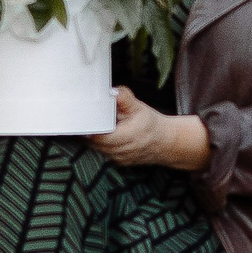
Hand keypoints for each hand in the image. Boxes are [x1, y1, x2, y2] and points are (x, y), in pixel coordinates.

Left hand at [87, 88, 209, 168]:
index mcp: (124, 138)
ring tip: (104, 125)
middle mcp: (119, 152)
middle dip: (92, 129)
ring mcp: (117, 158)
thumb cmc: (152, 126)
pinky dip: (102, 143)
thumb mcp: (139, 108)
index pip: (96, 136)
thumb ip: (124, 98)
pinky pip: (103, 152)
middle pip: (92, 142)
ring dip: (96, 136)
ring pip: (96, 147)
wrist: (165, 142)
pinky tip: (109, 134)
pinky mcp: (117, 161)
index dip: (89, 127)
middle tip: (95, 117)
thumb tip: (113, 91)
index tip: (86, 118)